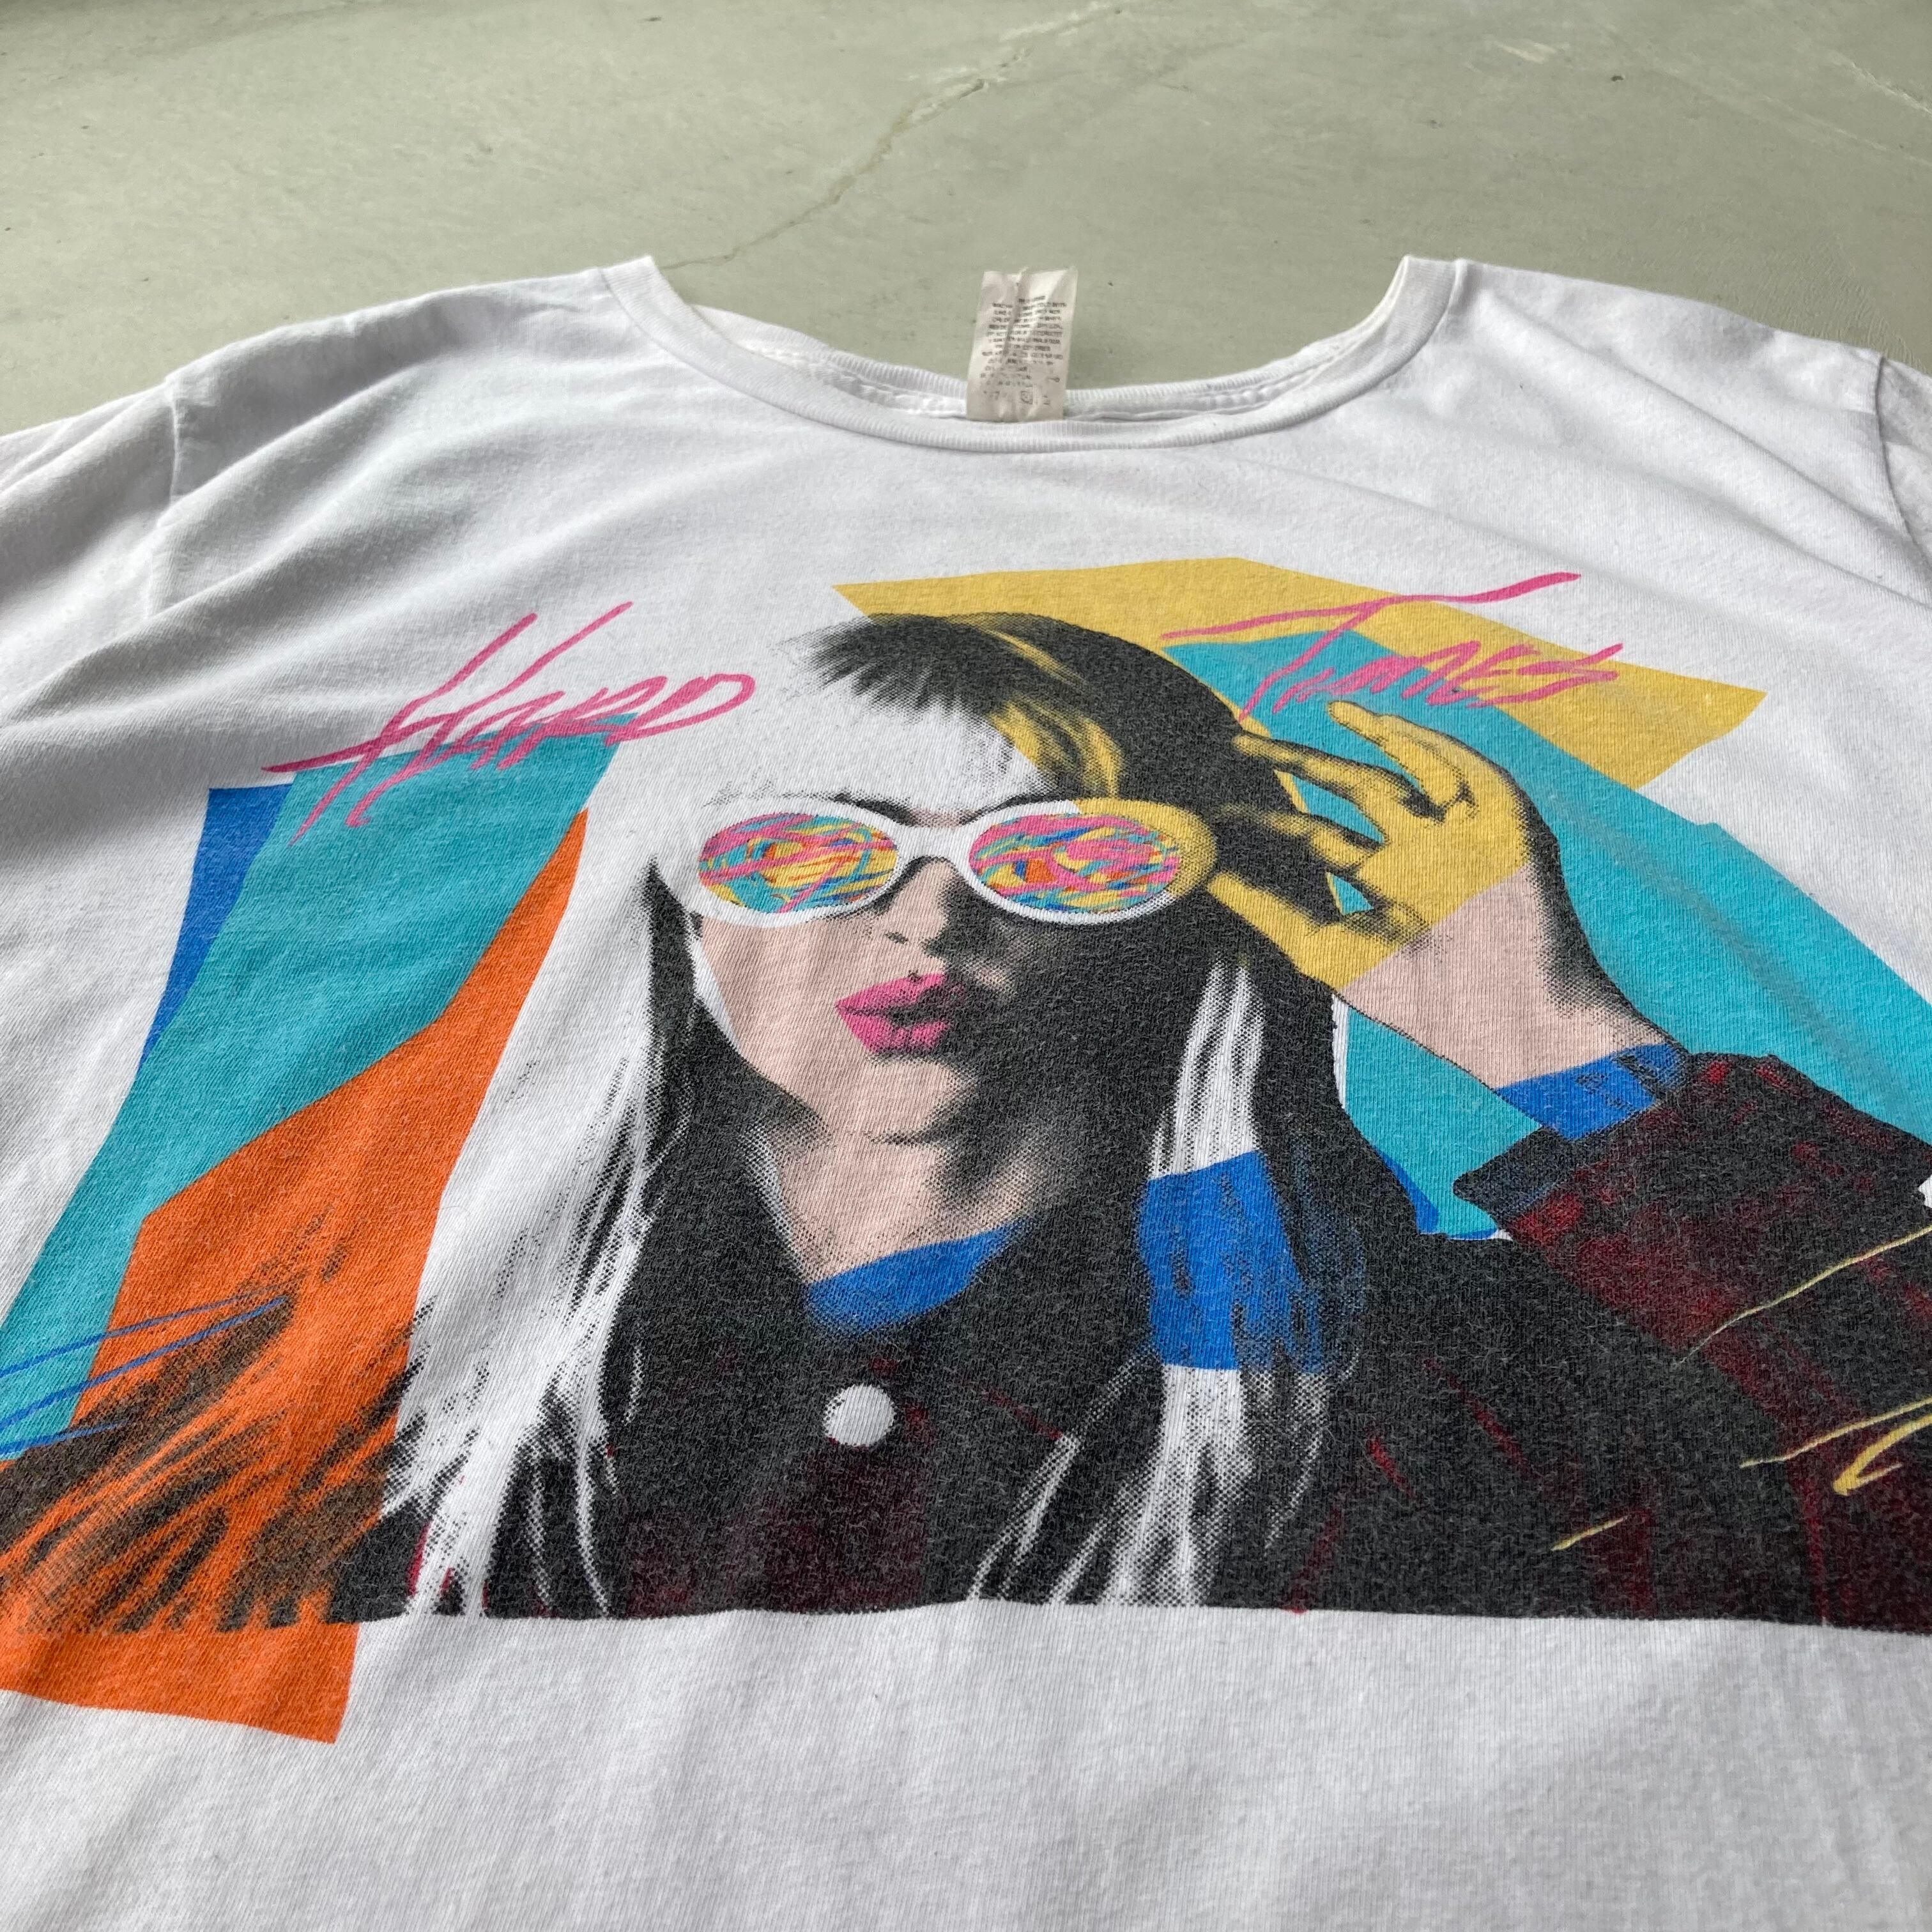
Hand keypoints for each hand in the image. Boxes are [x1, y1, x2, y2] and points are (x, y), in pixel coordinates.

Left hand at [1205, 700, 1671, 1088]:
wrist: (1509, 1021)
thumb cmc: (1421, 1000)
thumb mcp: (1323, 949)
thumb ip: (1263, 909)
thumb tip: (1194, 874)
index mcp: (1386, 884)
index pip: (1318, 836)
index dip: (1265, 818)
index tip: (1211, 804)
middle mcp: (1421, 852)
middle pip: (1352, 788)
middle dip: (1298, 762)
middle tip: (1235, 739)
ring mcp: (1462, 833)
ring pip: (1405, 768)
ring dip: (1364, 735)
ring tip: (1318, 712)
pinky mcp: (1506, 821)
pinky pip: (1463, 768)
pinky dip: (1424, 745)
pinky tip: (1378, 727)